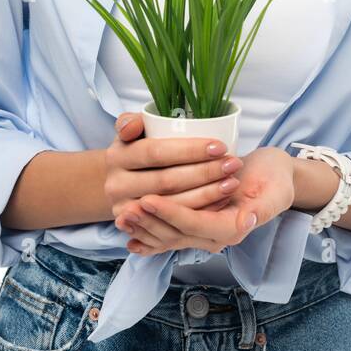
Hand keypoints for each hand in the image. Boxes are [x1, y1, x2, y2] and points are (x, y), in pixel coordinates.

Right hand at [104, 111, 244, 228]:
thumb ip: (132, 122)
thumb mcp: (132, 131)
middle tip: (233, 164)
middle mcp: (117, 185)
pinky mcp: (139, 229)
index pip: (156, 153)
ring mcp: (126, 210)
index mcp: (117, 157)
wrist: (121, 182)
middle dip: (204, 172)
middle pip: (167, 181)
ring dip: (207, 194)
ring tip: (232, 182)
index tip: (219, 146)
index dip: (189, 150)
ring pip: (173, 204)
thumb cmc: (136, 150)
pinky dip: (201, 212)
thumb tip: (132, 126)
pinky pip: (175, 223)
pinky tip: (222, 201)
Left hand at [120, 145, 295, 255]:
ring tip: (121, 217)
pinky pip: (168, 238)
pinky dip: (148, 238)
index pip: (195, 225)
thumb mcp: (276, 190)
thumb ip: (263, 207)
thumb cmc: (275, 180)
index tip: (147, 200)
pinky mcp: (195, 226)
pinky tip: (128, 239)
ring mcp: (203, 234)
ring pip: (167, 237)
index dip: (170, 214)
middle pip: (176, 235)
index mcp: (233, 228)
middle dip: (149, 223)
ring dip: (144, 229)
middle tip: (126, 210)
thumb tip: (248, 219)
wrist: (275, 178)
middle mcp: (215, 237)